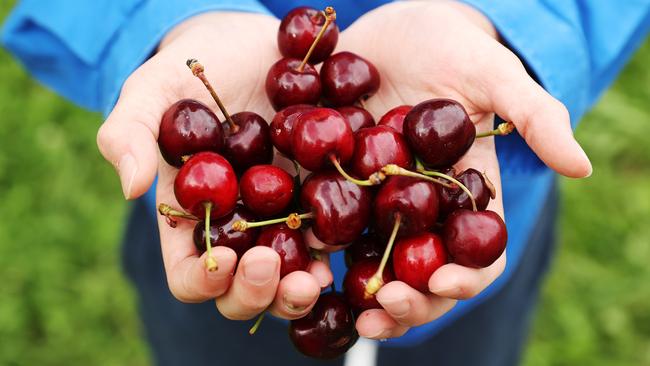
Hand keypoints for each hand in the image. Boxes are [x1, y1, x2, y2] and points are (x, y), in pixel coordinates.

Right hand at [96, 12, 331, 320]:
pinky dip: (332, 251)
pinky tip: (339, 243)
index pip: (189, 274)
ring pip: (287, 278)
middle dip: (256, 293)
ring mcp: (280, 218)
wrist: (250, 46)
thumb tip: (132, 188)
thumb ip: (129, 132)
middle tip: (274, 270)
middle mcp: (237, 229)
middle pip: (241, 290)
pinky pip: (326, 238)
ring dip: (299, 289)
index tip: (225, 261)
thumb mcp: (153, 90)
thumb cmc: (194, 69)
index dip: (203, 280)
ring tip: (315, 277)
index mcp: (190, 217)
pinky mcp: (316, 197)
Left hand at [338, 1, 591, 338]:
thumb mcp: (492, 74)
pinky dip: (320, 252)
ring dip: (364, 293)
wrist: (393, 25)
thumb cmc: (451, 45)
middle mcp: (422, 207)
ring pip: (375, 262)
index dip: (466, 275)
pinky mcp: (334, 182)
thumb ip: (533, 116)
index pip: (476, 252)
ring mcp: (376, 199)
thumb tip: (581, 167)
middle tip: (385, 307)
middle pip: (422, 272)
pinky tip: (306, 263)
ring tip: (349, 307)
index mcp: (465, 193)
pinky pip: (327, 225)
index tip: (443, 279)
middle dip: (410, 300)